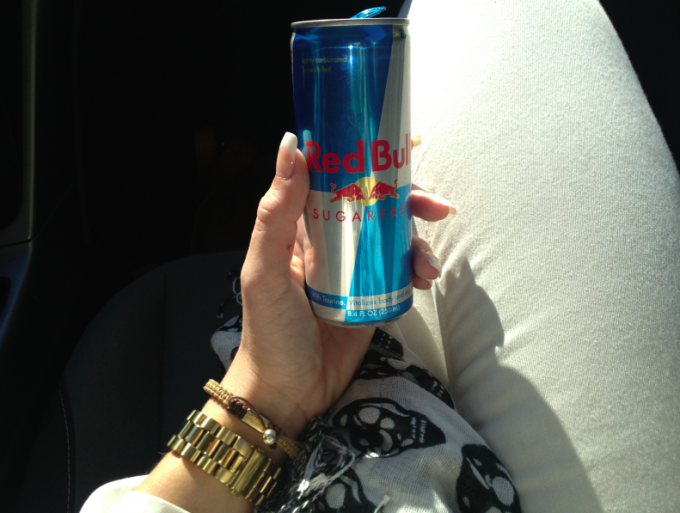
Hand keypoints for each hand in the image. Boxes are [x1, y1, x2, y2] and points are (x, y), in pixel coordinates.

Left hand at [221, 133, 455, 437]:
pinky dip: (418, 269)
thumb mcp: (264, 268)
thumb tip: (292, 144)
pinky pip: (401, 271)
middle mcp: (330, 240)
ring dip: (419, 241)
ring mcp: (354, 267)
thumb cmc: (269, 330)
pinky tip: (426, 280)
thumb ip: (276, 211)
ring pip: (395, 236)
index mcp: (301, 225)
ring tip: (429, 264)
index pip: (336, 176)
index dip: (367, 156)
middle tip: (438, 206)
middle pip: (376, 203)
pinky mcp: (373, 294)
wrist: (288, 391)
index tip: (402, 142)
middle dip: (410, 199)